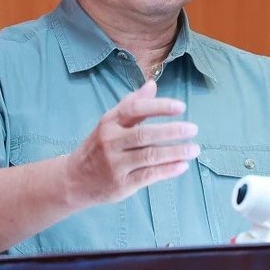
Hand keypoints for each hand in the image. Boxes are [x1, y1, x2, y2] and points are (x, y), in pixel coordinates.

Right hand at [63, 80, 198, 206]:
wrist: (74, 180)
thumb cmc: (99, 146)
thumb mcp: (110, 123)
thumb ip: (132, 104)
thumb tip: (152, 84)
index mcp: (109, 123)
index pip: (134, 109)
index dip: (158, 106)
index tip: (180, 107)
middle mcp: (110, 142)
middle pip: (144, 134)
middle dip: (172, 131)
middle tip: (193, 128)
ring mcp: (115, 164)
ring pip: (150, 156)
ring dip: (175, 152)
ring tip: (194, 149)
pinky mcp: (121, 184)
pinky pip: (149, 175)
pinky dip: (168, 170)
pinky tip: (182, 165)